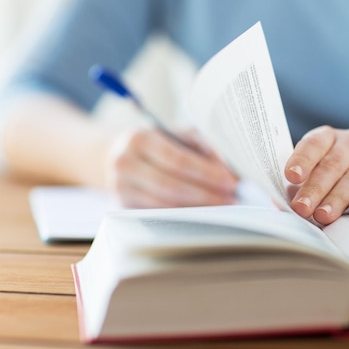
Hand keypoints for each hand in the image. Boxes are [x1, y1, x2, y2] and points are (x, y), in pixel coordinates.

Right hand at [105, 127, 237, 207]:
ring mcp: (120, 188)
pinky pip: (158, 214)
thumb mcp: (175, 134)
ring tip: (222, 207)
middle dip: (206, 195)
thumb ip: (201, 144)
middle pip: (171, 186)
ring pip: (165, 204)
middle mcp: (124, 163)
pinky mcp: (122, 206)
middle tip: (232, 199)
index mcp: (139, 139)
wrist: (116, 155)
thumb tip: (227, 169)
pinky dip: (183, 214)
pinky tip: (202, 213)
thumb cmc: (156, 143)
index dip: (207, 174)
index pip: (179, 160)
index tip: (231, 182)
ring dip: (197, 208)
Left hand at [285, 126, 348, 224]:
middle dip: (316, 188)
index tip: (291, 176)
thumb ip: (295, 189)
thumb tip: (278, 205)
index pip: (315, 143)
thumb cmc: (333, 182)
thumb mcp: (312, 179)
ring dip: (337, 198)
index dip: (303, 159)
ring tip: (323, 216)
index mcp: (330, 137)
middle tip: (302, 208)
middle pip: (334, 164)